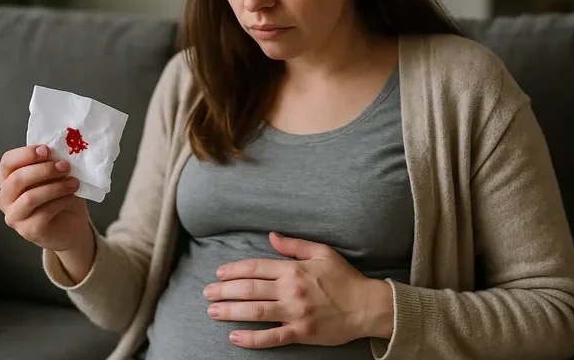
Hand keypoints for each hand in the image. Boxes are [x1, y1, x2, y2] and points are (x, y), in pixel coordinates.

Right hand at [0, 145, 90, 253]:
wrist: (71, 227)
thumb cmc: (61, 198)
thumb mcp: (56, 176)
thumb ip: (51, 164)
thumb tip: (59, 150)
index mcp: (8, 179)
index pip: (7, 162)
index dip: (26, 154)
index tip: (47, 150)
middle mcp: (5, 198)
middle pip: (16, 179)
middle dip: (43, 170)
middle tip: (65, 166)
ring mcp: (14, 216)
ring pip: (29, 197)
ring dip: (55, 187)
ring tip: (73, 183)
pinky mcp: (28, 231)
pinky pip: (43, 213)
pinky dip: (61, 201)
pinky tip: (72, 197)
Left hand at [203, 232, 393, 348]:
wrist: (367, 306)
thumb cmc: (345, 278)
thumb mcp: (322, 252)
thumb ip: (294, 245)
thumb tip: (271, 236)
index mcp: (294, 269)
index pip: (256, 267)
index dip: (234, 270)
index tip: (219, 274)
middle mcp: (291, 290)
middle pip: (249, 289)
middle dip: (224, 291)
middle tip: (206, 293)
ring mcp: (295, 313)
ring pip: (255, 311)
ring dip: (230, 312)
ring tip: (212, 311)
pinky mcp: (301, 333)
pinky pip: (272, 337)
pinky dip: (252, 338)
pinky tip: (235, 337)